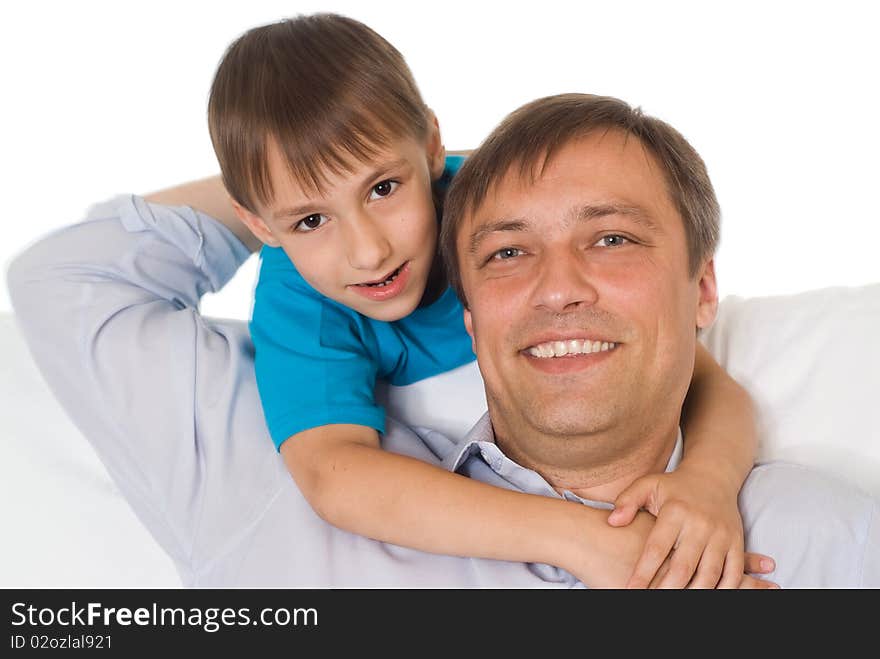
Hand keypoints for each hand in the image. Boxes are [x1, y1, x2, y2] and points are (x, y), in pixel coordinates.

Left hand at [607, 469, 775, 588]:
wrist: (713, 477)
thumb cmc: (673, 487)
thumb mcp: (647, 485)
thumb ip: (627, 501)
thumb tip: (613, 522)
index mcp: (675, 512)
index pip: (656, 549)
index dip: (643, 573)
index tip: (630, 590)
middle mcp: (700, 524)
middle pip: (683, 567)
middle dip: (667, 590)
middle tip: (651, 601)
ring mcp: (721, 535)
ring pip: (709, 574)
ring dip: (693, 593)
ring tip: (676, 603)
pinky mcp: (736, 543)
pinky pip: (733, 573)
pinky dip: (722, 589)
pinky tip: (706, 596)